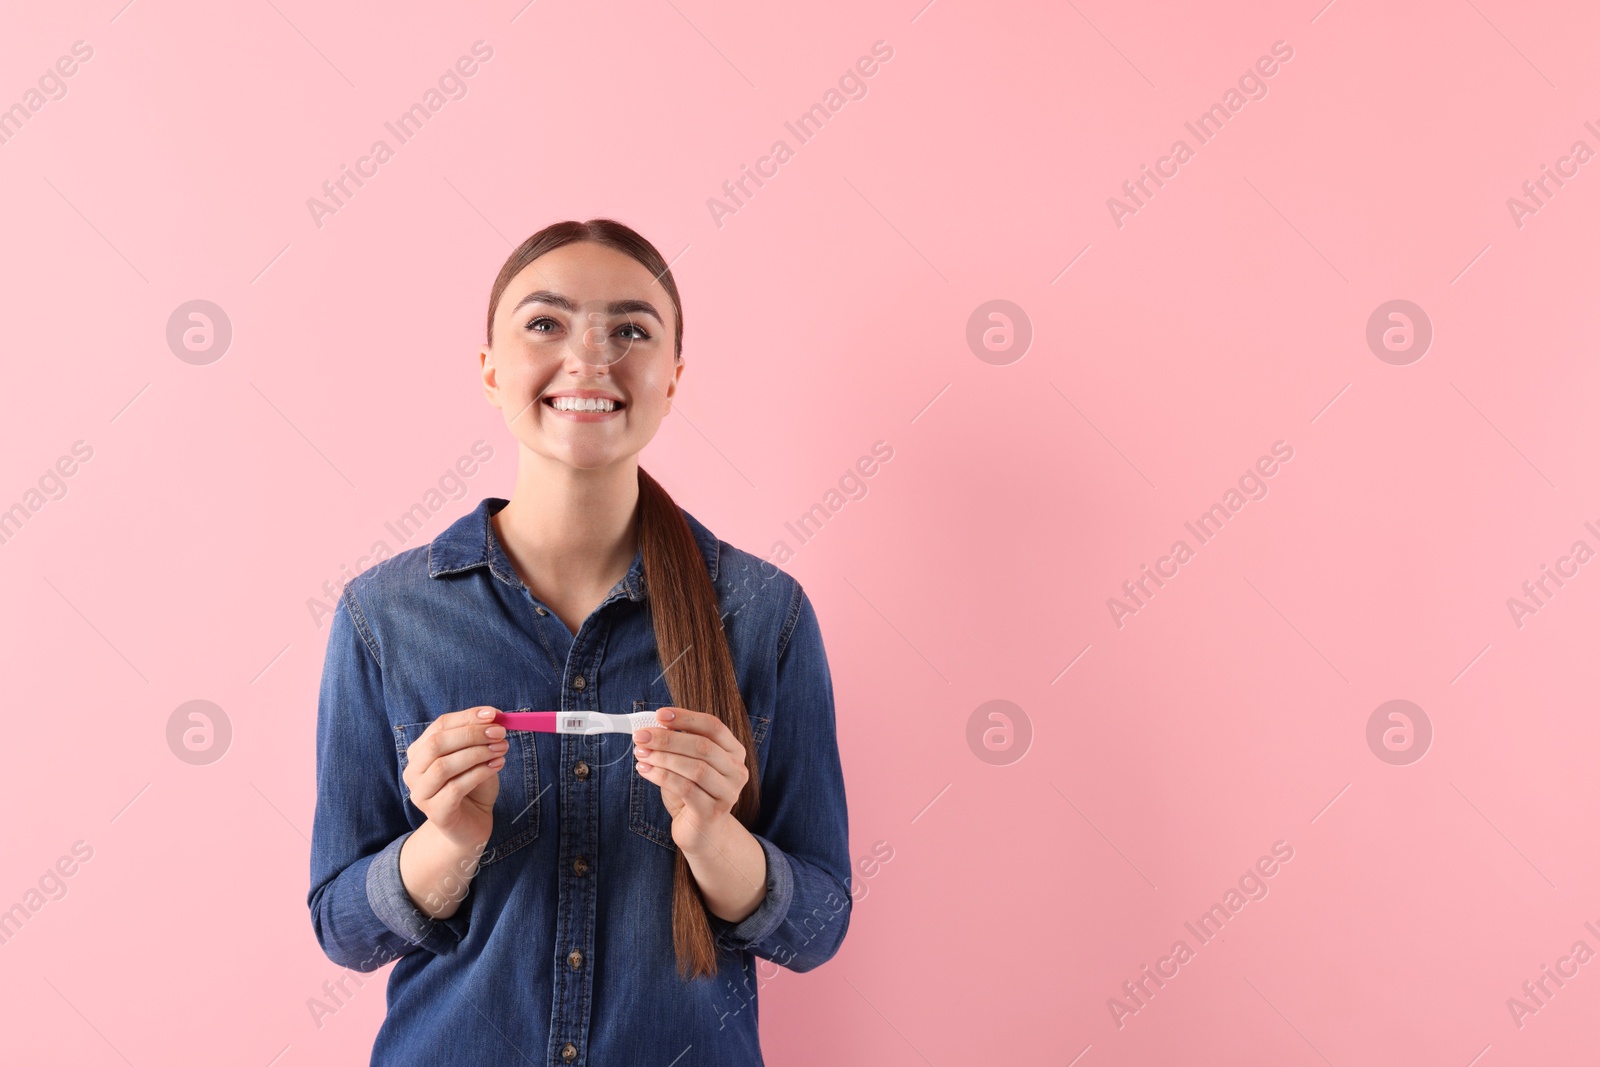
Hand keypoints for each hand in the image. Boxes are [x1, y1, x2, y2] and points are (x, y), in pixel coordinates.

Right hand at [401, 706, 508, 850]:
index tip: (493, 714)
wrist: (471, 824)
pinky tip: (497, 766)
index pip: (440, 725)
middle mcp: (414, 771)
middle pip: (437, 743)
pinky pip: (456, 788)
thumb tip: (495, 716)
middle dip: (471, 734)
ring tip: (501, 749)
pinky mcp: (435, 812)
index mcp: (420, 752)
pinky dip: (479, 773)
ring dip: (477, 753)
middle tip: (500, 732)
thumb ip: (480, 737)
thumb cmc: (473, 786)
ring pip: (444, 766)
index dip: (467, 717)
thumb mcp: (477, 756)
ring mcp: (421, 794)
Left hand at [633, 707, 748, 852]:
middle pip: (703, 747)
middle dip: (668, 739)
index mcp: (734, 752)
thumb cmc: (693, 793)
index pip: (713, 727)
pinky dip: (662, 776)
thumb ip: (678, 745)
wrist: (701, 833)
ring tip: (641, 753)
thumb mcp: (687, 764)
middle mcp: (736, 771)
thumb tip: (651, 727)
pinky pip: (685, 788)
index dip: (686, 718)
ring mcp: (727, 793)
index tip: (660, 715)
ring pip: (695, 768)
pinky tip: (645, 770)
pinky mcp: (712, 812)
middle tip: (642, 736)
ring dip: (663, 757)